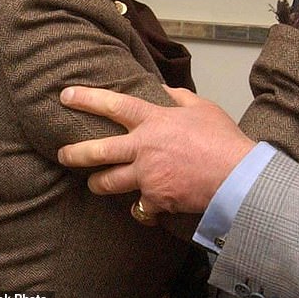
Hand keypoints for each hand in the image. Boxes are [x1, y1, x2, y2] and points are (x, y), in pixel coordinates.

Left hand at [58, 85, 255, 214]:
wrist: (236, 175)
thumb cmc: (222, 138)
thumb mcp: (203, 108)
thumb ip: (180, 98)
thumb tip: (166, 90)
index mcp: (155, 121)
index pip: (115, 105)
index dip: (88, 99)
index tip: (67, 95)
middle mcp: (144, 148)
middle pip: (98, 151)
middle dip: (75, 153)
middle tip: (63, 154)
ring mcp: (146, 176)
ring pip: (109, 183)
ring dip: (99, 183)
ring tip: (94, 183)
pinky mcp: (155, 200)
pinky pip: (139, 207)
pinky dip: (140, 208)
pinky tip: (143, 208)